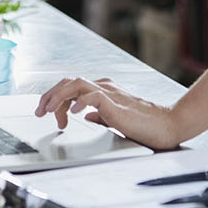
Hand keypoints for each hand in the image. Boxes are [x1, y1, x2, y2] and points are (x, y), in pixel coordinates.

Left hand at [34, 77, 183, 148]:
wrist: (168, 125)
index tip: (49, 116)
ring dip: (58, 97)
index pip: (72, 87)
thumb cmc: (146, 125)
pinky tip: (72, 115)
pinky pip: (93, 97)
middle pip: (69, 82)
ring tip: (48, 111)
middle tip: (39, 111)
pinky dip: (79, 103)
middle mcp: (105, 87)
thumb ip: (100, 115)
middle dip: (50, 95)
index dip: (56, 99)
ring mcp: (111, 93)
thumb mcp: (115, 120)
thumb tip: (85, 115)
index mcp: (104, 90)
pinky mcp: (116, 104)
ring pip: (77, 84)